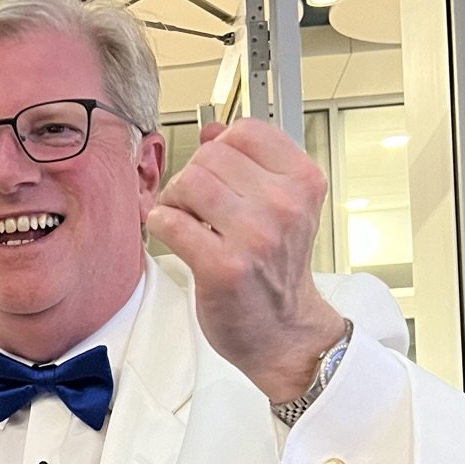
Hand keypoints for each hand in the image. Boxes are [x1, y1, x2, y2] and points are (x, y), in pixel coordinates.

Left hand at [144, 119, 347, 403]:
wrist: (284, 332)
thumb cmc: (277, 273)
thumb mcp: (280, 207)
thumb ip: (249, 164)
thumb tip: (213, 131)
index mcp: (302, 182)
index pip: (245, 132)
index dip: (220, 149)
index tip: (219, 174)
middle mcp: (284, 205)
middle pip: (210, 156)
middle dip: (193, 177)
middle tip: (196, 205)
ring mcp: (255, 236)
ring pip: (188, 183)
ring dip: (175, 200)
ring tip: (186, 220)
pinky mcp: (222, 266)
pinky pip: (170, 222)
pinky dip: (162, 225)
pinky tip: (175, 237)